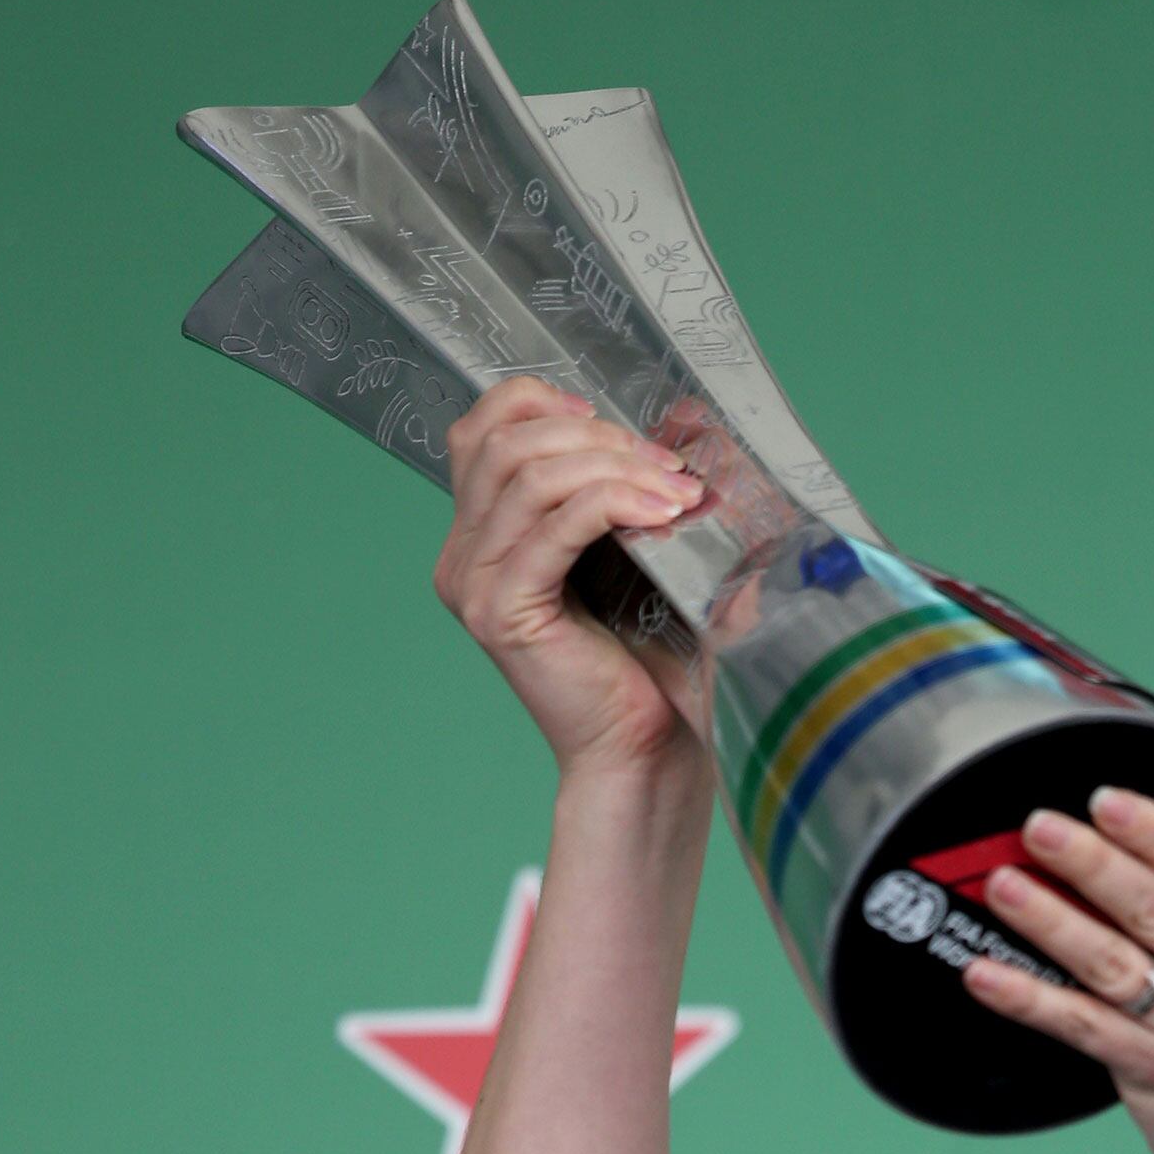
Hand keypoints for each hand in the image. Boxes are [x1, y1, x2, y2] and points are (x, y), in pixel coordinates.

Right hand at [435, 377, 710, 786]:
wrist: (648, 751)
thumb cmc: (652, 661)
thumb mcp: (642, 553)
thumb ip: (640, 486)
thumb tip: (691, 419)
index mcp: (483, 537)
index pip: (483, 428)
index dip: (546, 403)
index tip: (619, 428)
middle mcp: (463, 557)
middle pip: (505, 441)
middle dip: (596, 437)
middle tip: (667, 467)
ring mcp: (475, 586)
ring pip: (530, 475)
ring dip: (613, 468)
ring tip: (676, 492)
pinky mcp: (504, 612)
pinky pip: (554, 524)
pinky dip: (614, 503)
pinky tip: (664, 515)